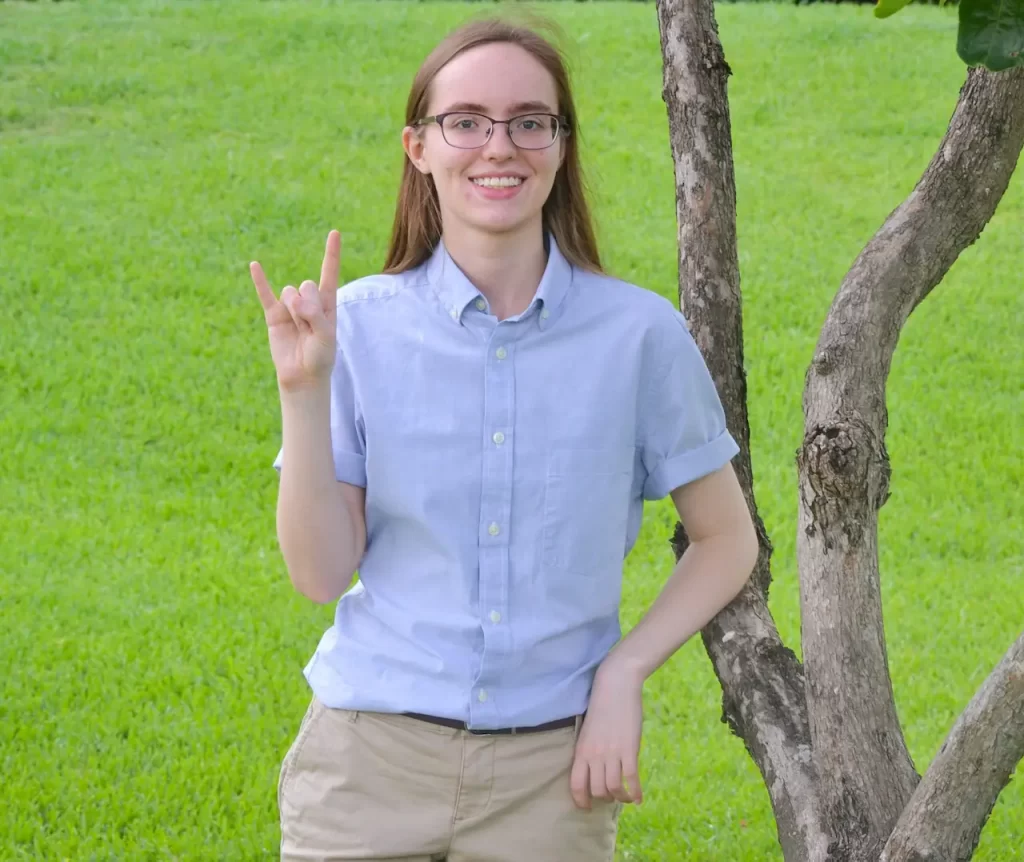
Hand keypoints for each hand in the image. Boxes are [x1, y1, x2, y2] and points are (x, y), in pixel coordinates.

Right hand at [250, 231, 339, 392]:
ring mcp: (290, 307)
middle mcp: (309, 301)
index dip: (332, 253)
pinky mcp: (274, 315)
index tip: (335, 232)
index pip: (330, 273)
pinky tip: (254, 265)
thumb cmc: (320, 357)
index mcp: (328, 304)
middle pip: (306, 285)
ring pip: (290, 293)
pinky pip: (265, 293)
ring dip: (294, 311)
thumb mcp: (326, 336)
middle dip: (308, 306)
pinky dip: (260, 280)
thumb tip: (295, 300)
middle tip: (310, 327)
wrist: (302, 376)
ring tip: (299, 330)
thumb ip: (315, 315)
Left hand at [569, 659, 644, 809]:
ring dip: (620, 798)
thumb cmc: (601, 705)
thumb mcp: (588, 730)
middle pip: (597, 790)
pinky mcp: (629, 750)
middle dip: (604, 798)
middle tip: (611, 796)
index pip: (576, 784)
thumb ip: (589, 749)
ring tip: (625, 797)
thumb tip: (594, 769)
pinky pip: (632, 779)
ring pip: (614, 789)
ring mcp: (612, 753)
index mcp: (581, 750)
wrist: (615, 685)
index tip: (587, 807)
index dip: (581, 800)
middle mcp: (594, 755)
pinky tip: (638, 798)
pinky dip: (635, 792)